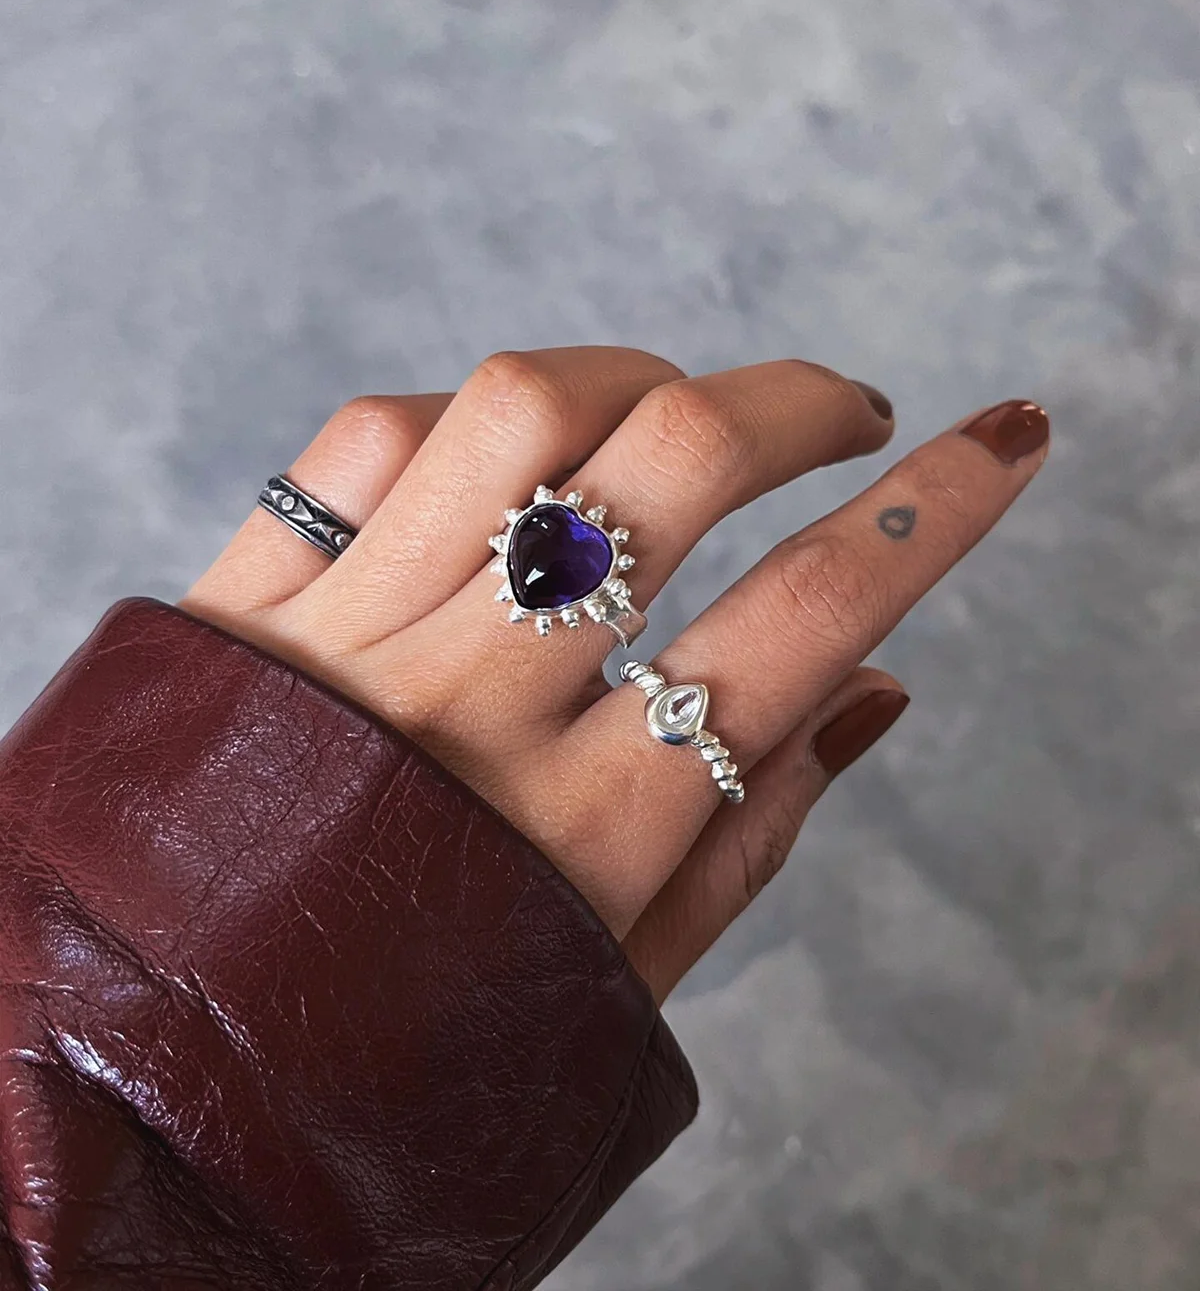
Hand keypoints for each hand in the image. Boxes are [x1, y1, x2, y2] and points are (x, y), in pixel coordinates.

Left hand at [182, 348, 1048, 1001]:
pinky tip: (498, 466)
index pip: (805, 619)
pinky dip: (464, 422)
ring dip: (633, 379)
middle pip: (674, 464)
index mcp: (588, 826)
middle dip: (796, 404)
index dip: (935, 513)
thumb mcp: (616, 977)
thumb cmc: (416, 1038)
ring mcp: (347, 636)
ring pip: (523, 410)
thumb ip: (751, 832)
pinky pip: (370, 434)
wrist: (175, 1072)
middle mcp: (471, 707)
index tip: (1004, 444)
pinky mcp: (248, 601)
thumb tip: (875, 687)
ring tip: (665, 419)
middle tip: (840, 414)